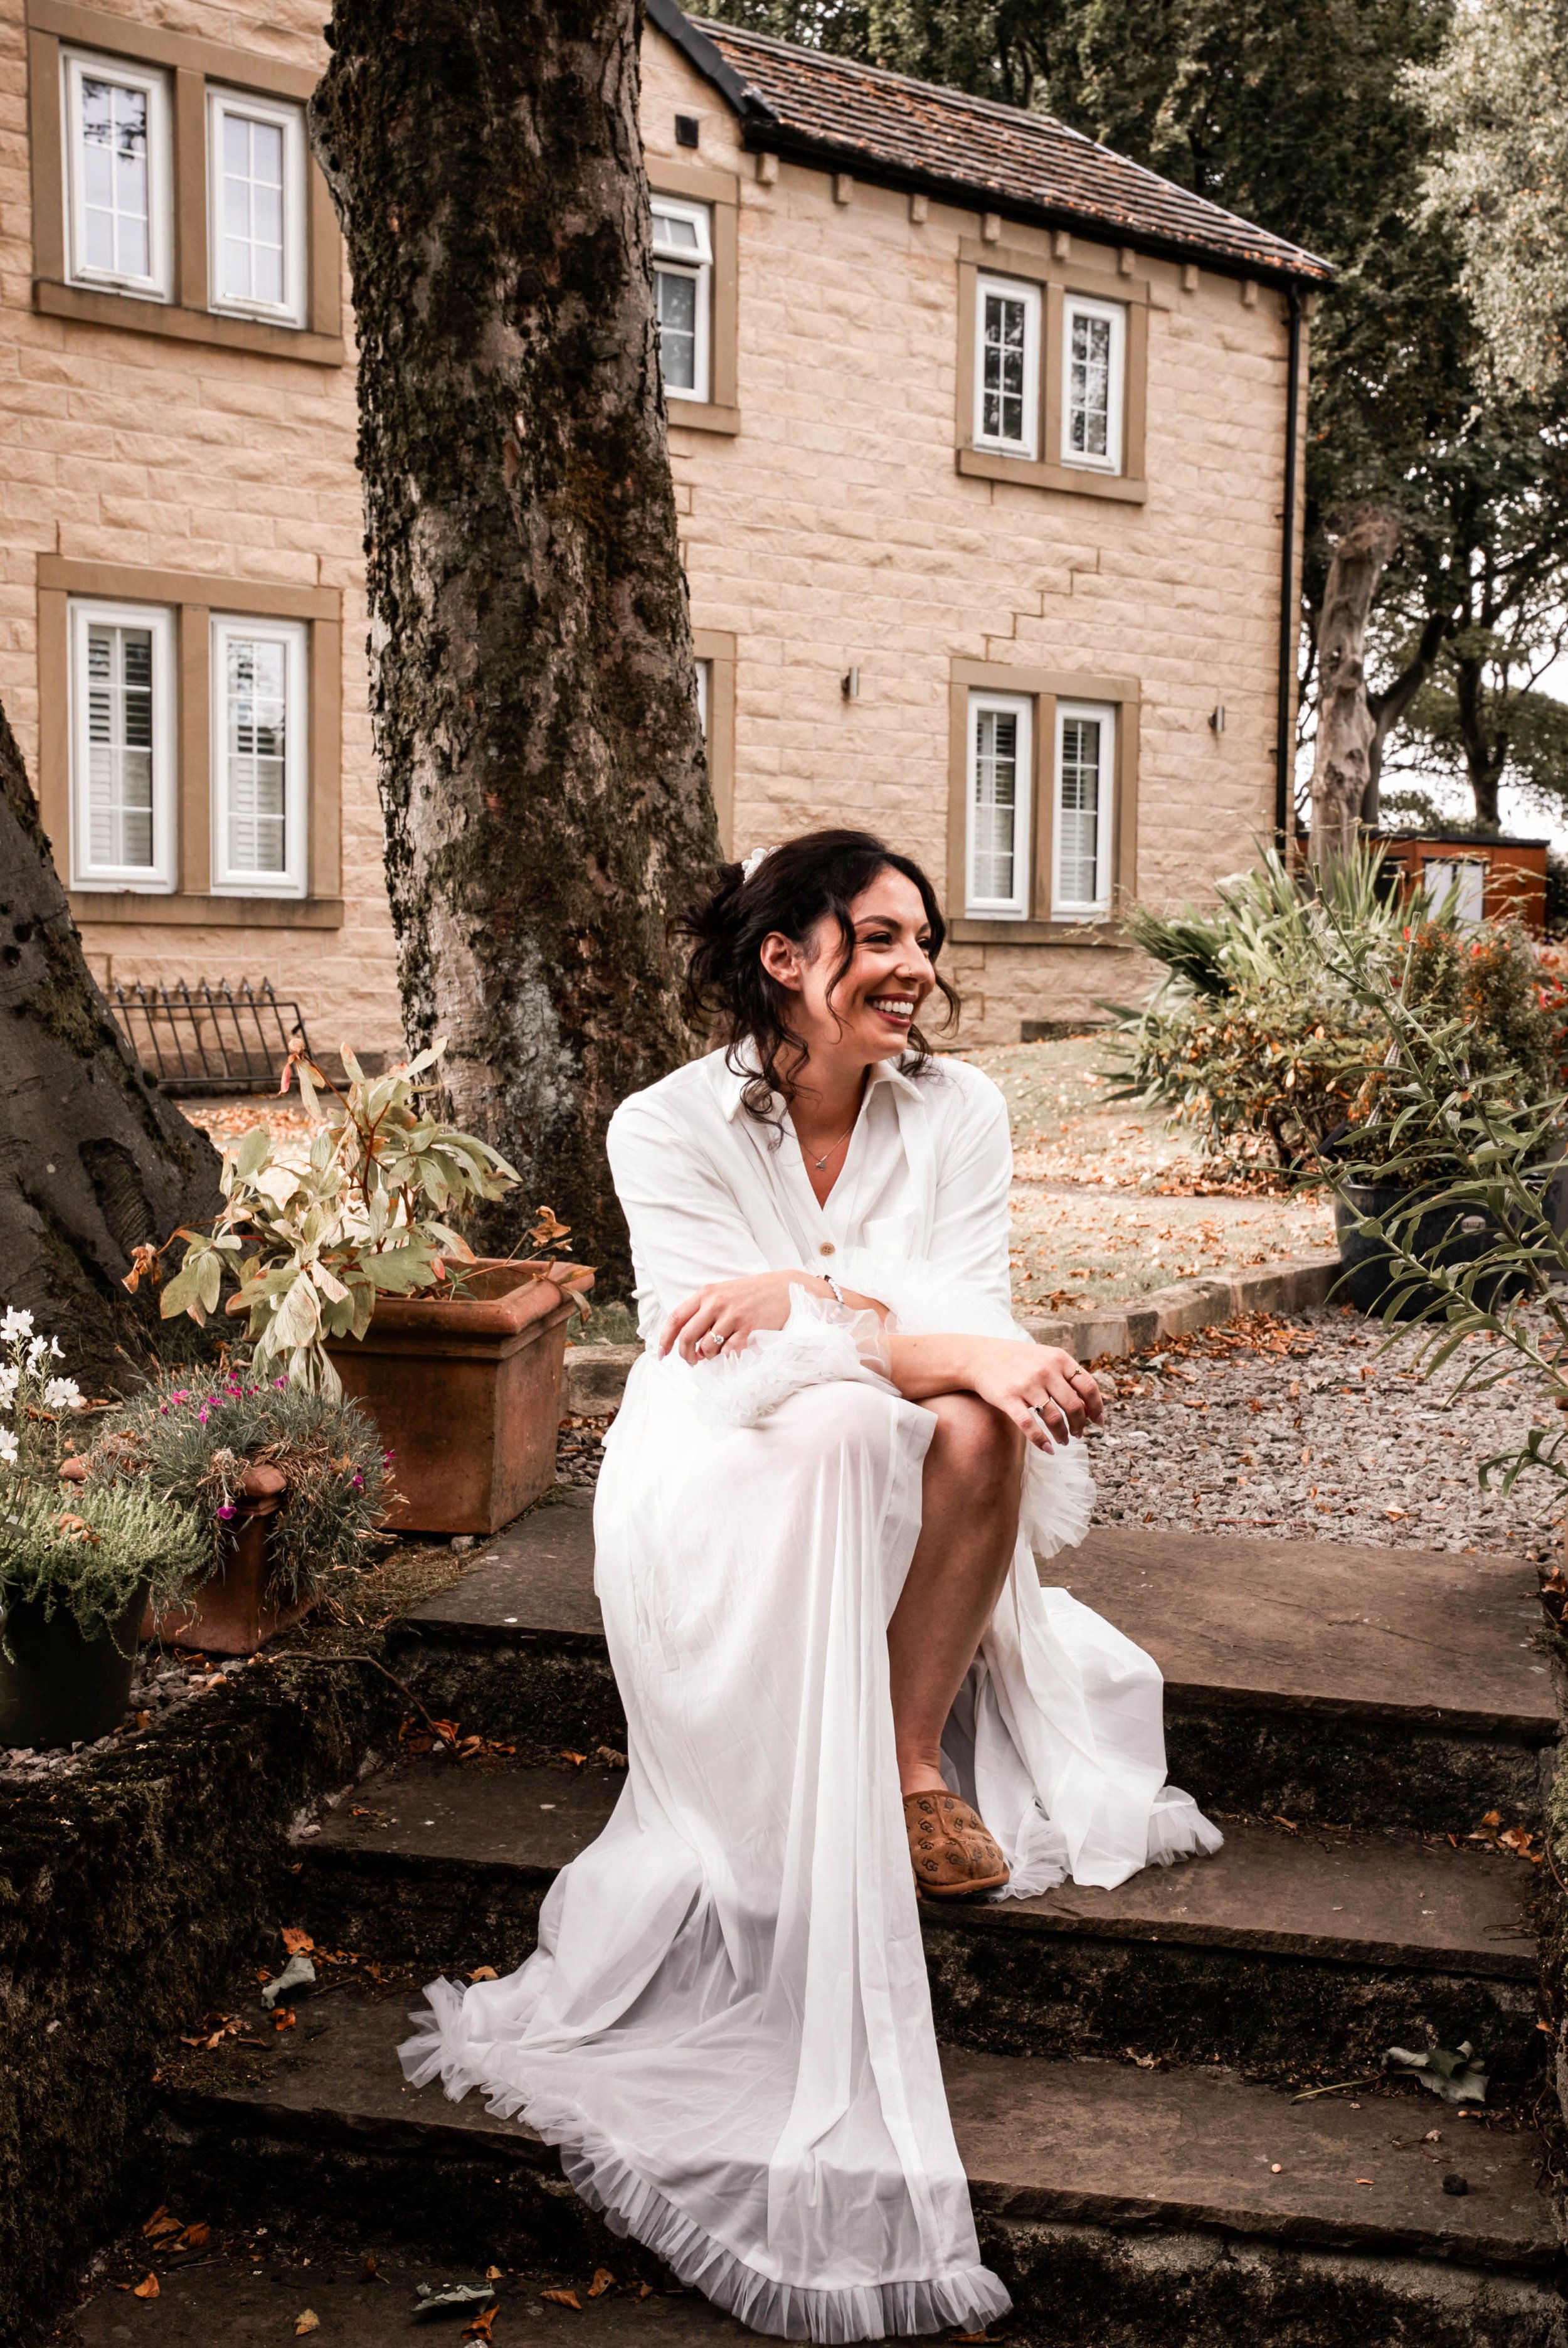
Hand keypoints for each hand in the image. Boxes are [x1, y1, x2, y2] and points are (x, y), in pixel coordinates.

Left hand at [659, 1270, 805, 1363]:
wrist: (786, 1288)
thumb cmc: (753, 1294)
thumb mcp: (723, 1293)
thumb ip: (704, 1313)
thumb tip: (691, 1346)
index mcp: (706, 1293)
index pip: (675, 1318)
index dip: (665, 1339)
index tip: (662, 1354)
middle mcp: (716, 1303)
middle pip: (686, 1337)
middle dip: (685, 1355)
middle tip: (692, 1361)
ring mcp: (733, 1316)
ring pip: (706, 1348)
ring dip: (708, 1357)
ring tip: (717, 1353)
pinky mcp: (749, 1328)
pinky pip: (728, 1352)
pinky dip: (726, 1358)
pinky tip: (732, 1352)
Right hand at [969, 1341, 1103, 1450]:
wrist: (981, 1357)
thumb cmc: (1019, 1361)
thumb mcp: (1046, 1358)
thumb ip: (1067, 1376)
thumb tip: (1090, 1407)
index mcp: (1059, 1359)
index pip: (1088, 1387)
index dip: (1096, 1407)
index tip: (1098, 1422)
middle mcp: (1045, 1370)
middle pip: (1074, 1406)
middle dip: (1080, 1425)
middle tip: (1078, 1434)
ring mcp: (1027, 1385)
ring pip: (1054, 1418)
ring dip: (1063, 1435)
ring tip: (1063, 1441)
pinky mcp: (1008, 1398)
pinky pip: (1029, 1425)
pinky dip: (1041, 1441)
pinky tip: (1048, 1448)